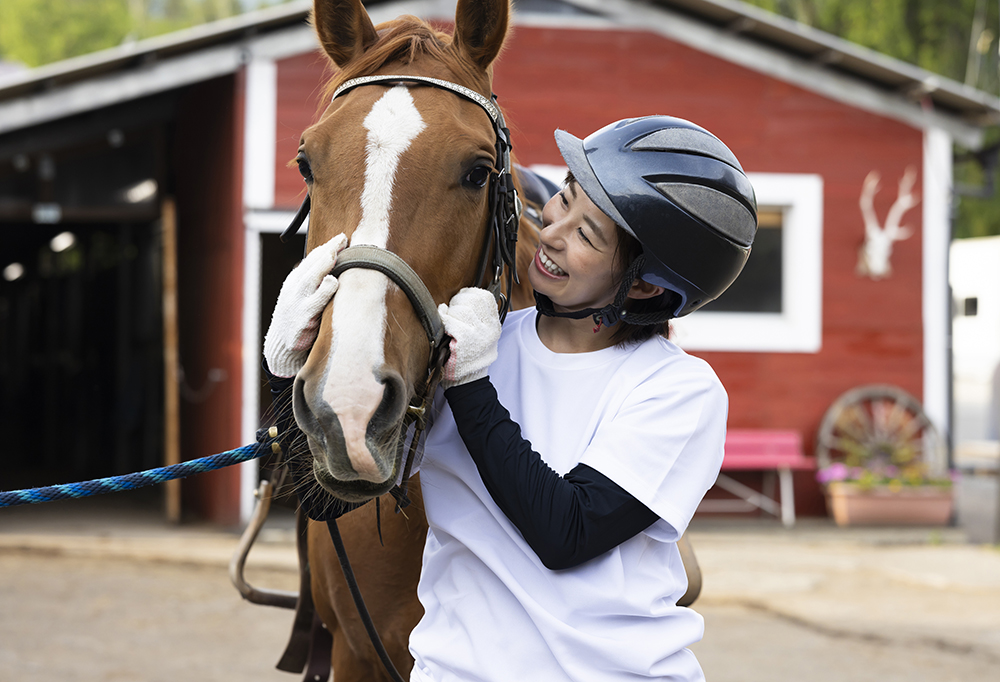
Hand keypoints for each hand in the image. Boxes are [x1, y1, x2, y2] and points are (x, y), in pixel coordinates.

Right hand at [263, 233, 348, 376]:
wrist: (281, 346)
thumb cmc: (298, 318)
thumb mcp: (303, 296)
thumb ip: (316, 282)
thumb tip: (336, 264)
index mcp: (296, 281)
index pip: (311, 259)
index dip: (326, 247)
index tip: (341, 238)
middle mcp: (295, 288)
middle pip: (312, 265)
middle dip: (327, 250)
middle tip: (341, 239)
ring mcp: (298, 303)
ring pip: (311, 279)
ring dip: (323, 266)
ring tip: (334, 254)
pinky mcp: (303, 319)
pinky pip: (315, 303)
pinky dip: (323, 292)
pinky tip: (333, 283)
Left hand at [437, 287, 501, 387]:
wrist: (467, 381)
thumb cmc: (470, 358)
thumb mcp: (482, 336)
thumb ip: (478, 317)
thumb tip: (465, 296)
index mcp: (494, 325)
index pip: (485, 297)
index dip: (470, 294)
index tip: (461, 300)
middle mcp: (489, 328)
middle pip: (472, 299)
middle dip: (458, 301)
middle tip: (452, 311)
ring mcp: (478, 334)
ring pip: (460, 309)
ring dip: (450, 312)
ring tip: (449, 322)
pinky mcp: (465, 340)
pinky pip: (450, 320)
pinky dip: (444, 319)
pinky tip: (443, 322)